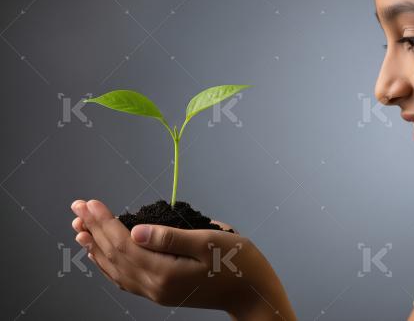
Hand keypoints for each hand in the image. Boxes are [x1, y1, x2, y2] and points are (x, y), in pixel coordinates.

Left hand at [71, 199, 295, 319]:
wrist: (253, 295)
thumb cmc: (239, 264)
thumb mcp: (210, 242)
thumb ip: (171, 237)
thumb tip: (135, 230)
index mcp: (165, 272)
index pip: (124, 243)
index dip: (104, 221)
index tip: (90, 202)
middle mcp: (155, 286)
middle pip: (114, 256)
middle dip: (94, 229)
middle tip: (77, 207)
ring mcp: (157, 292)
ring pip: (116, 270)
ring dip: (96, 248)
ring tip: (80, 229)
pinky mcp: (162, 292)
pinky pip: (126, 279)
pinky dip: (109, 264)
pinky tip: (103, 255)